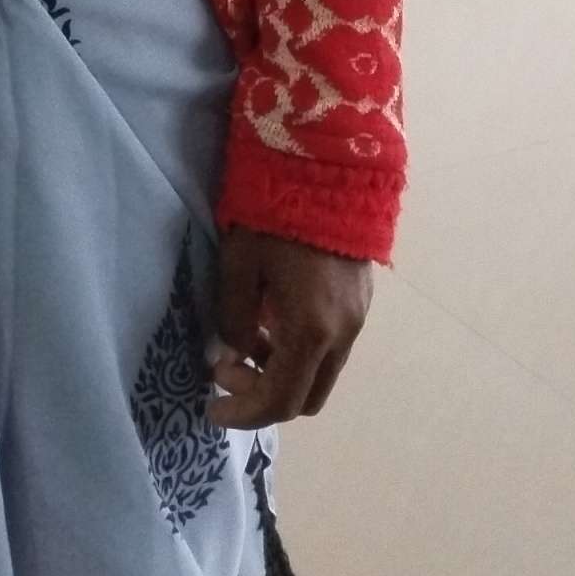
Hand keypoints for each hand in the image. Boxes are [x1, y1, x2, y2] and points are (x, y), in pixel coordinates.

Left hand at [205, 229, 371, 428]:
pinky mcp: (361, 298)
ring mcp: (359, 317)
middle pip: (307, 398)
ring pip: (321, 372)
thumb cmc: (275, 209)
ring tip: (246, 337)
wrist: (328, 161)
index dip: (244, 414)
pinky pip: (331, 345)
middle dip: (264, 397)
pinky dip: (301, 349)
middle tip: (227, 368)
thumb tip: (233, 349)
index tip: (212, 409)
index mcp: (311, 329)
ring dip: (283, 371)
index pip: (280, 400)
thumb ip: (233, 316)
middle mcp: (343, 333)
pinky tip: (274, 316)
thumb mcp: (239, 261)